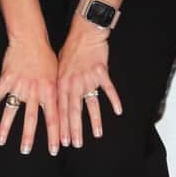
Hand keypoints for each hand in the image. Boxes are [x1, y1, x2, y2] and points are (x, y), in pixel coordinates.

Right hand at [0, 36, 58, 155]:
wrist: (30, 39)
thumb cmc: (46, 57)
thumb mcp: (57, 75)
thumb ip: (58, 94)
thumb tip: (66, 111)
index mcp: (49, 91)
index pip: (53, 118)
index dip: (55, 135)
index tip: (55, 149)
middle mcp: (34, 91)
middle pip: (31, 119)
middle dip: (28, 137)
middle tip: (25, 151)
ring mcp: (19, 86)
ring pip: (11, 111)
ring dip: (5, 128)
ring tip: (0, 142)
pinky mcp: (6, 80)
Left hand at [53, 23, 121, 149]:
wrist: (85, 32)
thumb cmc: (71, 49)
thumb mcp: (58, 67)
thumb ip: (59, 85)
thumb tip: (57, 102)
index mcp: (61, 83)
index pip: (60, 110)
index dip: (61, 127)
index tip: (62, 142)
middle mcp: (73, 83)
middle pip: (73, 111)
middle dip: (74, 129)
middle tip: (76, 144)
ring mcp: (88, 78)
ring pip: (91, 103)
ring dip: (94, 120)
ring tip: (97, 134)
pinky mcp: (101, 72)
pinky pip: (109, 89)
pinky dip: (114, 100)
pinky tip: (118, 111)